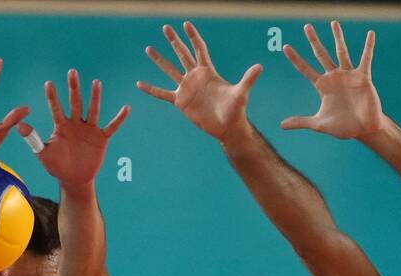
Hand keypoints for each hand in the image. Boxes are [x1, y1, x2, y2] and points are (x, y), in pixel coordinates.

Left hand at [19, 71, 127, 187]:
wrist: (74, 179)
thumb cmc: (57, 166)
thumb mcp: (44, 154)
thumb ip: (34, 140)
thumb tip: (20, 126)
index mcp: (61, 126)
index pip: (56, 108)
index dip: (52, 97)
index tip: (48, 84)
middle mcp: (76, 124)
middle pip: (75, 102)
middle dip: (73, 88)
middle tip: (72, 72)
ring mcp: (89, 130)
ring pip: (92, 110)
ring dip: (95, 97)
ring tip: (96, 82)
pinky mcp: (101, 138)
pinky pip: (112, 127)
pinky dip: (119, 119)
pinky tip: (126, 108)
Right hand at [137, 21, 262, 143]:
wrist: (227, 127)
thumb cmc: (236, 110)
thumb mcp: (241, 92)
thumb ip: (248, 78)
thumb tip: (260, 66)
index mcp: (208, 71)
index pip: (199, 49)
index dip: (194, 36)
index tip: (186, 24)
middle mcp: (195, 77)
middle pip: (182, 54)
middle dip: (174, 41)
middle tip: (165, 27)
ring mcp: (187, 88)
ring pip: (170, 70)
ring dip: (159, 60)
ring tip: (148, 49)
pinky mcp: (181, 102)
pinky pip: (163, 94)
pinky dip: (151, 89)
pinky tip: (140, 84)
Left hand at [281, 22, 382, 141]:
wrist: (364, 129)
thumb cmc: (343, 126)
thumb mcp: (319, 124)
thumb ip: (301, 122)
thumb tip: (281, 125)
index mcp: (322, 86)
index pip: (305, 69)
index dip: (296, 59)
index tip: (285, 47)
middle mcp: (334, 77)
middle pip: (321, 54)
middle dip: (314, 41)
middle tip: (306, 27)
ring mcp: (348, 75)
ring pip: (341, 51)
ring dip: (338, 37)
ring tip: (333, 22)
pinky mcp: (363, 77)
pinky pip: (366, 59)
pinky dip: (368, 47)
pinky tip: (370, 33)